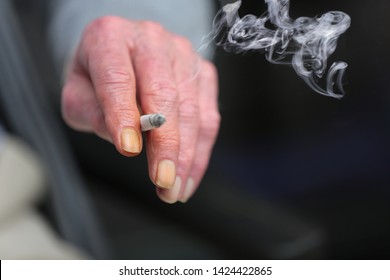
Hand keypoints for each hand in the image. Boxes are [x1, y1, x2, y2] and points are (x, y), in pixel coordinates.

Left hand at [61, 16, 219, 202]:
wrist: (123, 51)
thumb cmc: (97, 76)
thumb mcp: (78, 93)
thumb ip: (92, 113)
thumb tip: (126, 140)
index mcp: (110, 37)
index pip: (118, 78)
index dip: (124, 115)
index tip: (129, 150)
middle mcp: (151, 40)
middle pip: (163, 94)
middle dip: (166, 143)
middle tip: (163, 181)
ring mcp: (183, 54)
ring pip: (192, 109)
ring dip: (186, 155)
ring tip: (174, 188)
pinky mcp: (203, 71)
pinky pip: (209, 116)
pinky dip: (201, 151)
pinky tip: (189, 176)